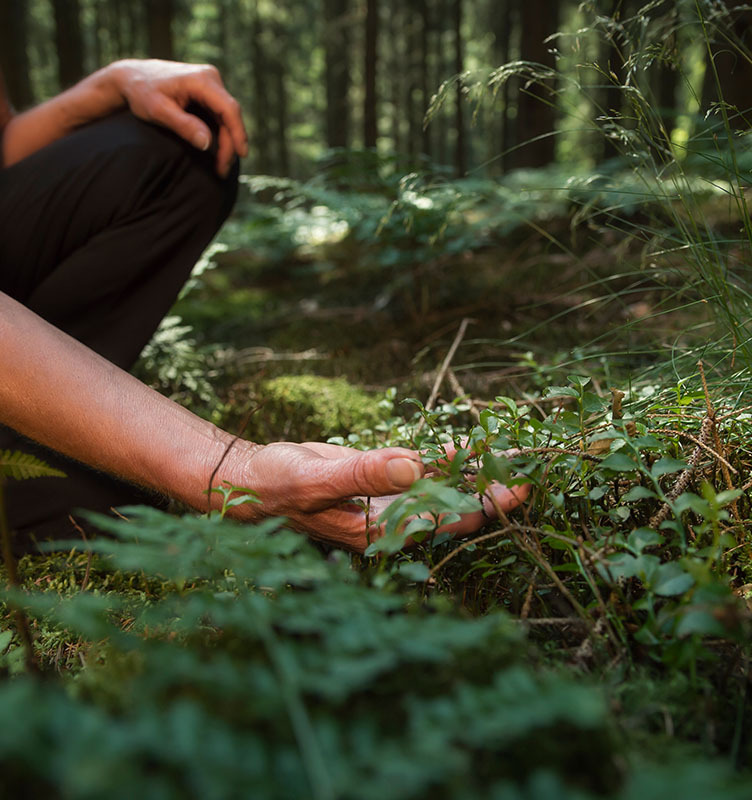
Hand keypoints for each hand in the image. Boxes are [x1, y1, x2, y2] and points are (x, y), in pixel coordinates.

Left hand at [110, 59, 247, 176]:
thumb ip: (183, 125)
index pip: (228, 109)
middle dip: (230, 144)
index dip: (238, 133)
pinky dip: (221, 133)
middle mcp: (210, 78)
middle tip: (222, 170)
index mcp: (200, 80)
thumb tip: (207, 144)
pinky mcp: (208, 91)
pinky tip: (218, 151)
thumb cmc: (141, 92)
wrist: (131, 76)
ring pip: (227, 117)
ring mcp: (210, 83)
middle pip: (230, 115)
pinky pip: (220, 115)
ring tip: (221, 166)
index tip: (241, 155)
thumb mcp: (158, 111)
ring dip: (227, 142)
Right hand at [228, 441, 528, 552]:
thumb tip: (415, 465)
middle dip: (492, 492)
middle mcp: (392, 522)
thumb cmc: (279, 485)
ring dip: (474, 475)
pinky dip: (446, 461)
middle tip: (530, 467)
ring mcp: (389, 503)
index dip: (486, 505)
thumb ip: (364, 474)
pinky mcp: (383, 484)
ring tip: (511, 455)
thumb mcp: (317, 478)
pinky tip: (469, 447)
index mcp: (380, 531)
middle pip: (455, 511)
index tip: (518, 483)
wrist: (255, 480)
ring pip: (443, 492)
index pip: (447, 523)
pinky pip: (424, 474)